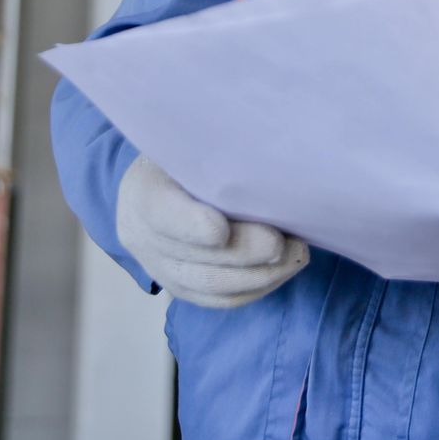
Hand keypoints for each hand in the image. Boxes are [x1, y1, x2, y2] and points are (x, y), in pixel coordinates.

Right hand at [117, 157, 307, 307]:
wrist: (156, 184)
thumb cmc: (185, 152)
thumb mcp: (191, 139)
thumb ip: (216, 148)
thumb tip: (266, 148)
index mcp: (142, 191)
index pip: (160, 214)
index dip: (190, 226)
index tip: (221, 230)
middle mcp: (143, 237)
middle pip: (194, 258)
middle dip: (245, 254)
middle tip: (285, 243)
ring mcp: (161, 268)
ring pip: (211, 287)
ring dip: (260, 276)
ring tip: (296, 255)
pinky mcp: (182, 288)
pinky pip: (220, 300)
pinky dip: (256, 288)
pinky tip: (283, 269)